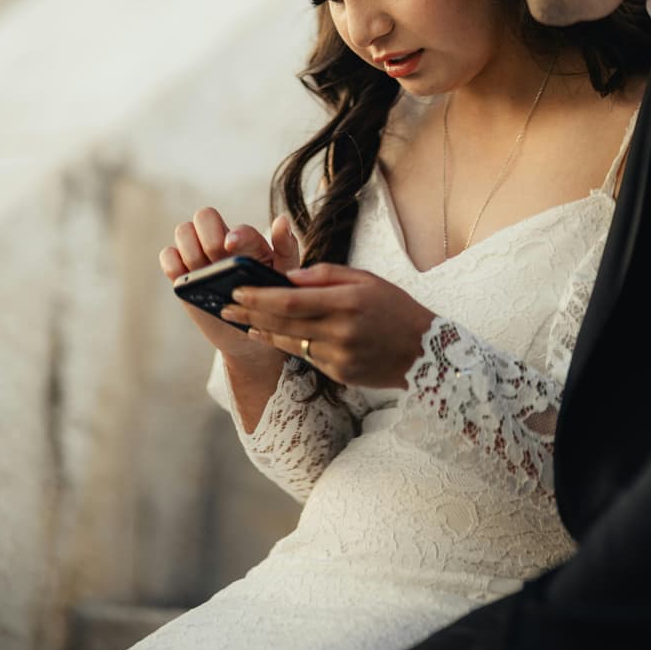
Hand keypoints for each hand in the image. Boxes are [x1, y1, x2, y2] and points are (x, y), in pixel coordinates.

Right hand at [160, 207, 299, 359]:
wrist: (249, 336)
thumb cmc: (270, 300)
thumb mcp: (285, 277)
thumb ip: (286, 248)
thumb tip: (281, 219)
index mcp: (249, 240)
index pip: (238, 228)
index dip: (235, 235)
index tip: (231, 247)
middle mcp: (222, 240)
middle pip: (205, 215)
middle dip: (209, 238)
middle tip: (217, 261)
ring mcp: (200, 254)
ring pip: (183, 230)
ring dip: (192, 251)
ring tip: (204, 272)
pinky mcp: (183, 272)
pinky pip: (168, 255)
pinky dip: (172, 263)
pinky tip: (187, 278)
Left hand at [222, 262, 435, 388]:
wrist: (425, 352)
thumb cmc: (394, 308)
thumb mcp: (366, 279)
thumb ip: (326, 275)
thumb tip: (288, 276)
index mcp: (347, 302)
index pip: (291, 300)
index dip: (260, 296)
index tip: (237, 289)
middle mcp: (341, 331)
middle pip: (283, 322)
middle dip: (250, 313)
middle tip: (225, 305)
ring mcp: (339, 356)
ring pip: (289, 342)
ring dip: (262, 330)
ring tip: (240, 320)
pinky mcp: (339, 374)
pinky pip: (306, 356)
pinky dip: (286, 343)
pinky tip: (270, 334)